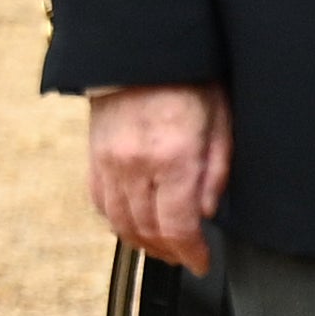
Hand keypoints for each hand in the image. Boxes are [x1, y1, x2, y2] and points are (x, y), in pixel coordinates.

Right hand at [89, 83, 229, 270]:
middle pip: (147, 230)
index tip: (202, 262)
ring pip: (119, 222)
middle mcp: (134, 165)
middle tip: (186, 257)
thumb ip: (216, 171)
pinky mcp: (94, 156)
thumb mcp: (221, 121)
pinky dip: (117, 220)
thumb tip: (205, 211)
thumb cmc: (187, 81)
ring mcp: (108, 161)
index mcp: (172, 157)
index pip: (177, 226)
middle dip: (169, 252)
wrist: (141, 53)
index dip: (191, 253)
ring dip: (142, 242)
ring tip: (162, 247)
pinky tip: (134, 223)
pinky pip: (100, 201)